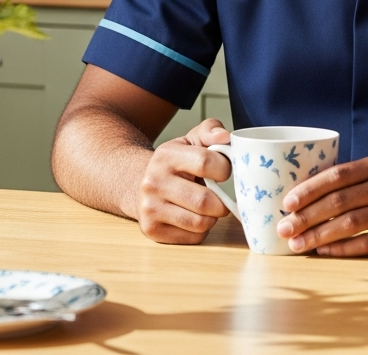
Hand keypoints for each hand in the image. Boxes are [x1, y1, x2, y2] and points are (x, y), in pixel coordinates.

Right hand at [134, 119, 231, 243]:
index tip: (225, 172)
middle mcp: (153, 182)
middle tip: (221, 196)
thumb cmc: (177, 163)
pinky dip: (201, 230)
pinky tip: (194, 217)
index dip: (224, 169)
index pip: (206, 163)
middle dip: (222, 201)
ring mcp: (150, 208)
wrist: (142, 185)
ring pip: (200, 223)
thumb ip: (211, 131)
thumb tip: (225, 136)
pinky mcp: (151, 230)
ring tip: (207, 207)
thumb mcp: (192, 140)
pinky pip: (193, 237)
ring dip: (212, 217)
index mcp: (166, 155)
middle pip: (204, 201)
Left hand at [275, 155, 367, 255]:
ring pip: (350, 223)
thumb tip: (307, 193)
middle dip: (306, 216)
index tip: (286, 203)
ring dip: (319, 236)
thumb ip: (355, 178)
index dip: (309, 189)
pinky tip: (325, 251)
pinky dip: (343, 248)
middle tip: (283, 229)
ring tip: (297, 245)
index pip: (337, 175)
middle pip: (339, 201)